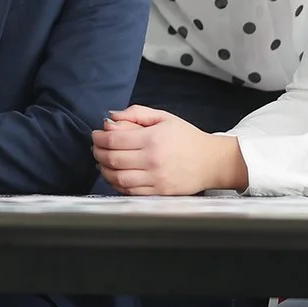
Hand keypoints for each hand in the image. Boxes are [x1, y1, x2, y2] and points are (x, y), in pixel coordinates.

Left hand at [91, 105, 246, 194]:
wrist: (211, 161)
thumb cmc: (187, 138)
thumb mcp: (165, 117)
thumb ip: (137, 113)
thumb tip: (112, 117)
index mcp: (153, 138)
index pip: (115, 139)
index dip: (99, 137)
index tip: (96, 135)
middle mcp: (152, 160)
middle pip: (112, 159)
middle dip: (98, 152)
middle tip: (96, 148)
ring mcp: (154, 179)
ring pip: (117, 178)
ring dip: (104, 170)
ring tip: (103, 162)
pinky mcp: (157, 193)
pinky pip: (128, 191)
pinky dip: (116, 184)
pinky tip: (115, 176)